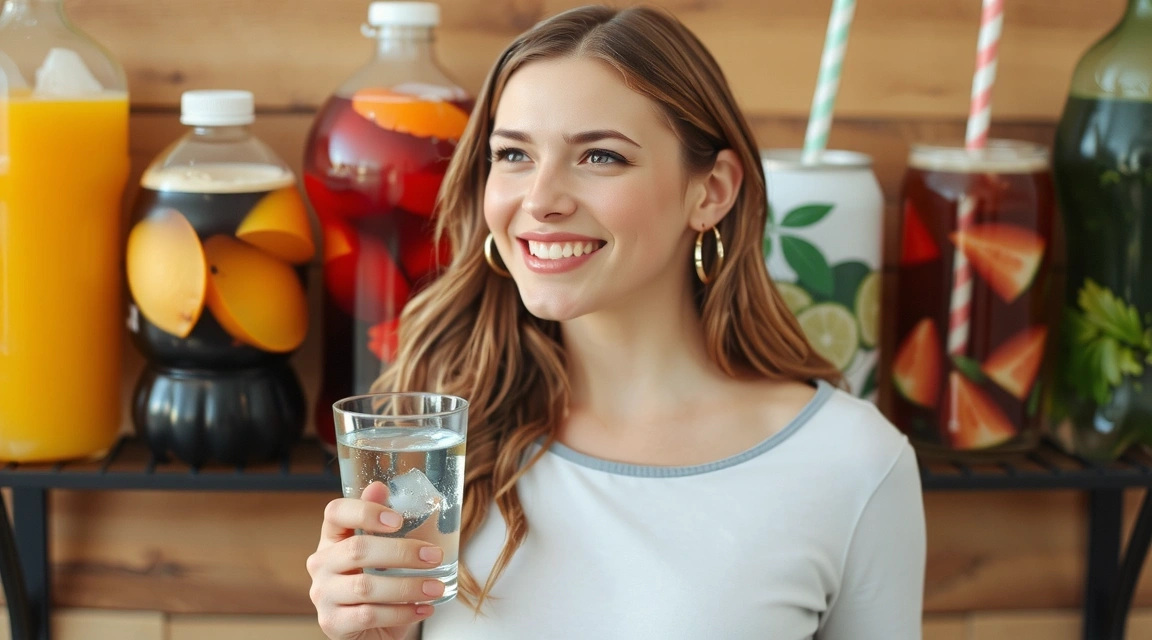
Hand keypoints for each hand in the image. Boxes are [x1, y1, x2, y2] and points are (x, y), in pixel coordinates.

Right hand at [308, 481, 445, 639]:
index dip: (365, 511)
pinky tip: (423, 608)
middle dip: (402, 552)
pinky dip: (402, 612)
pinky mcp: (332, 623)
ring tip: (436, 587)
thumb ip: (384, 523)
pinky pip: (369, 614)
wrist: (371, 630)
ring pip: (365, 586)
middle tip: (434, 556)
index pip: (335, 513)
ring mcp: (323, 595)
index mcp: (333, 539)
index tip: (398, 520)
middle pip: (357, 549)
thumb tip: (380, 486)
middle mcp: (321, 564)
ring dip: (408, 585)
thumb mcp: (385, 554)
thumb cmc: (380, 586)